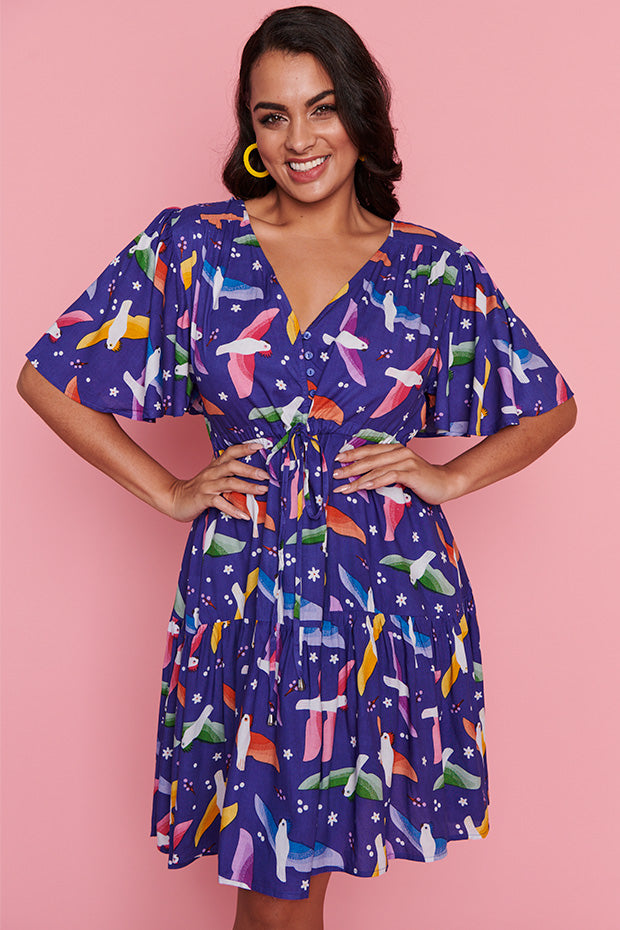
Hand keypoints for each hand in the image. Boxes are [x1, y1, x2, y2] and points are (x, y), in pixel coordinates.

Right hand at [167, 440, 270, 521]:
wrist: (174, 499)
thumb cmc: (198, 489)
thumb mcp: (212, 476)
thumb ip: (227, 473)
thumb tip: (251, 472)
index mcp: (215, 466)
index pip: (230, 452)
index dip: (244, 448)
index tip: (260, 446)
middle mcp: (211, 473)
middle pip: (232, 466)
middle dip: (250, 470)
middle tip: (266, 476)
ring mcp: (206, 486)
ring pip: (228, 483)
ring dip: (247, 487)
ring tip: (262, 491)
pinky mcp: (202, 499)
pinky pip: (219, 503)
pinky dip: (232, 509)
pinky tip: (244, 515)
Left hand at [332, 442, 457, 505]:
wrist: (446, 483)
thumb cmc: (421, 480)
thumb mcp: (401, 472)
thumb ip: (385, 471)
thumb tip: (361, 477)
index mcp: (395, 449)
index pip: (369, 450)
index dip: (352, 454)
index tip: (336, 459)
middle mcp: (400, 452)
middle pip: (369, 459)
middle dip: (350, 467)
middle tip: (335, 474)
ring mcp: (406, 461)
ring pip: (377, 468)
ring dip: (359, 478)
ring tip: (345, 486)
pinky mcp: (412, 473)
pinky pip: (390, 476)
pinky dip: (376, 481)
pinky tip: (365, 486)